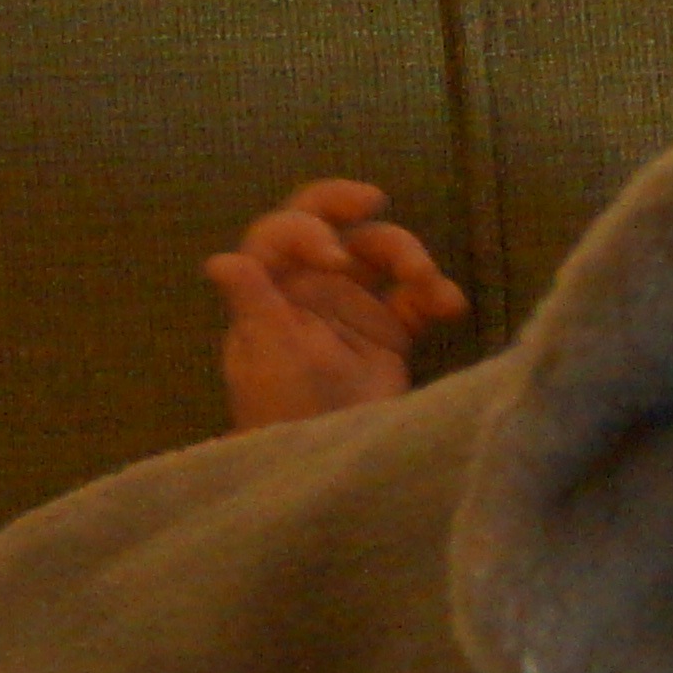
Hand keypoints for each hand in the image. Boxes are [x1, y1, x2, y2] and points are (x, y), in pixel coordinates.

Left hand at [208, 178, 465, 432]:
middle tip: (374, 202)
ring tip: (426, 282)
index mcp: (270, 289)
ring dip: (405, 253)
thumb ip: (252, 303)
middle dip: (349, 206)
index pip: (282, 233)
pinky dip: (434, 295)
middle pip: (330, 225)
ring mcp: (351, 309)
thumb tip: (220, 261)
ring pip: (378, 254)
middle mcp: (308, 290)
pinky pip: (415, 299)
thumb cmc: (286, 414)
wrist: (328, 469)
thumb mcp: (268, 357)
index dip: (308, 227)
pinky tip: (451, 307)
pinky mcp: (389, 334)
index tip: (334, 256)